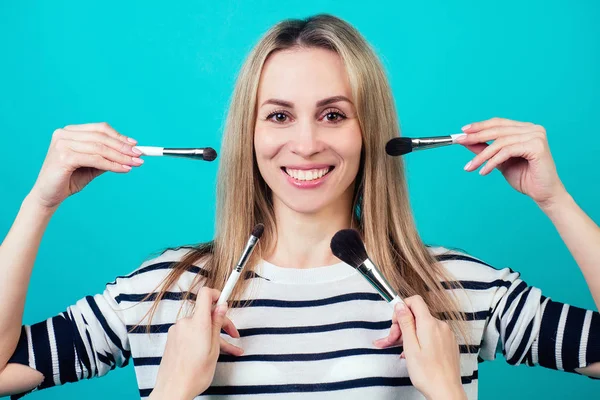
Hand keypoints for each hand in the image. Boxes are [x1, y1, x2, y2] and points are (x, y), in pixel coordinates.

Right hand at [28, 122, 142, 209]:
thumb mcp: (92, 165)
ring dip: (121, 157)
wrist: (48, 196)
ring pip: (100, 148)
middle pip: (102, 137)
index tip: (136, 145)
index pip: (100, 129)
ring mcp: (62, 144)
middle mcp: (64, 134)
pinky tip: (124, 169)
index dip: (119, 136)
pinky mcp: (63, 157)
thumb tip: (131, 153)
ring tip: (135, 164)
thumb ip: (107, 157)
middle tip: (140, 155)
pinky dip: (112, 165)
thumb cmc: (69, 179)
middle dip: (123, 147)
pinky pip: (95, 159)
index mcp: (70, 132)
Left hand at [150, 288, 242, 399]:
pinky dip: (202, 339)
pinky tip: (212, 351)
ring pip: (200, 326)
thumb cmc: (194, 374)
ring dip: (214, 335)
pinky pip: (191, 333)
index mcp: (198, 323)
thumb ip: (217, 325)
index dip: (216, 294)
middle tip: (234, 335)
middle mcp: (185, 323)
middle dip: (221, 322)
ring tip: (229, 350)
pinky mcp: (173, 338)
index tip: (225, 301)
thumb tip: (221, 306)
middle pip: (206, 313)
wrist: (173, 390)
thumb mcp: (214, 349)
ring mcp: (177, 331)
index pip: (205, 295)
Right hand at [376, 296, 465, 399]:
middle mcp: (440, 326)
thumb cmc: (427, 373)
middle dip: (403, 325)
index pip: (415, 301)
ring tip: (401, 351)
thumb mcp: (410, 346)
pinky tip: (414, 353)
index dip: (402, 308)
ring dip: (410, 334)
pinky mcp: (449, 343)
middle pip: (417, 315)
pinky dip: (421, 340)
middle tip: (393, 340)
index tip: (395, 321)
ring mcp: (446, 334)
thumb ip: (406, 323)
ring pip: (423, 326)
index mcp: (429, 324)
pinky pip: (432, 334)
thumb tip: (401, 305)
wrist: (446, 391)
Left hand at [457, 117, 566, 206]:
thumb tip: (466, 141)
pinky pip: (507, 151)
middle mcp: (532, 129)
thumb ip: (485, 149)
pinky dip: (492, 162)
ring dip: (481, 155)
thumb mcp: (499, 161)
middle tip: (459, 142)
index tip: (462, 131)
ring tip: (470, 167)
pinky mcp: (537, 146)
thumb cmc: (524, 177)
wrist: (543, 194)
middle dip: (476, 137)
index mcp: (525, 129)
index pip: (498, 123)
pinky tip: (484, 171)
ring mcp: (536, 136)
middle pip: (498, 130)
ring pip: (500, 142)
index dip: (480, 125)